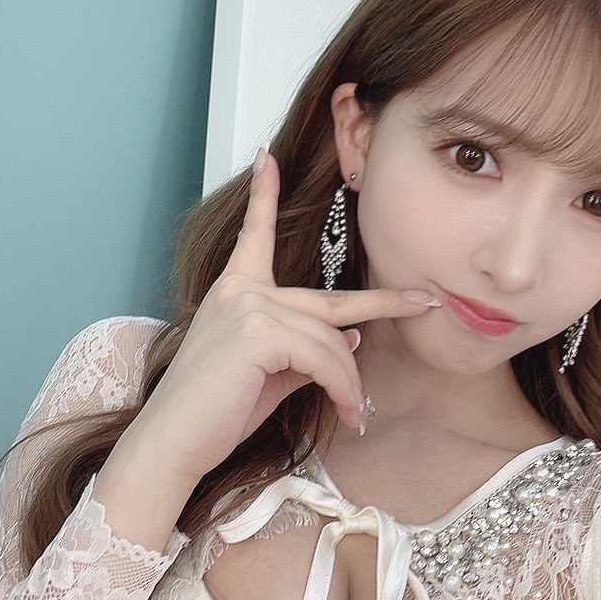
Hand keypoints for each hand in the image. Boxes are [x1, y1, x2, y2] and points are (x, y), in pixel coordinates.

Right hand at [131, 146, 439, 482]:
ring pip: (333, 342)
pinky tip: (346, 414)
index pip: (253, 234)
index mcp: (236, 290)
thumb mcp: (267, 373)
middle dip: (385, 303)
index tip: (268, 156)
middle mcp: (242, 290)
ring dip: (351, 384)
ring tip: (354, 415)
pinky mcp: (259, 333)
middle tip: (426, 302)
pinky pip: (325, 360)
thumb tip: (352, 337)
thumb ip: (304, 349)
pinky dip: (342, 390)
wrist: (175, 442)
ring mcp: (250, 308)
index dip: (263, 194)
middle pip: (332, 300)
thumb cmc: (215, 412)